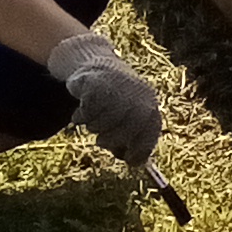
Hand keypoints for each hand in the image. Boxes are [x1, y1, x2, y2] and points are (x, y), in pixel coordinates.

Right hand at [46, 32, 165, 165]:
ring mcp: (118, 89)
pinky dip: (81, 116)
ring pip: (103, 123)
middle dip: (112, 141)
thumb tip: (135, 163)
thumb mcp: (127, 119)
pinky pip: (87, 112)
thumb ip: (130, 139)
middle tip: (101, 141)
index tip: (131, 162)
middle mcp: (138, 95)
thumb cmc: (115, 101)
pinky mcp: (96, 84)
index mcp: (150, 104)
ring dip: (94, 127)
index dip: (141, 149)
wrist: (98, 67)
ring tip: (93, 118)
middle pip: (126, 131)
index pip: (150, 132)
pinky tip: (82, 110)